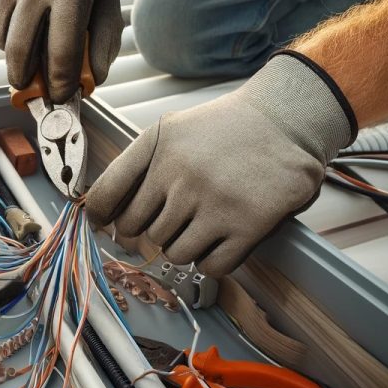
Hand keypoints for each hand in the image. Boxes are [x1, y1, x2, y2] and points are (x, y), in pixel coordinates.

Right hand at [0, 0, 122, 103]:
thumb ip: (104, 41)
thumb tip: (92, 81)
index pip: (62, 50)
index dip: (61, 82)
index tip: (60, 96)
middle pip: (18, 48)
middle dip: (22, 76)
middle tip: (26, 84)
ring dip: (8, 44)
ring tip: (24, 30)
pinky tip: (6, 8)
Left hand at [86, 54, 354, 276]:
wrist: (286, 120)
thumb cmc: (226, 128)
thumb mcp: (173, 130)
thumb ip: (137, 166)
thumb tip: (104, 215)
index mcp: (159, 148)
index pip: (107, 195)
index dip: (101, 215)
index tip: (105, 224)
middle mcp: (182, 175)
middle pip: (141, 231)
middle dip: (155, 228)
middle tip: (175, 217)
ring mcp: (214, 203)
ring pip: (174, 252)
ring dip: (184, 245)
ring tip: (202, 225)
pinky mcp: (247, 226)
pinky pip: (211, 266)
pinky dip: (212, 260)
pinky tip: (221, 240)